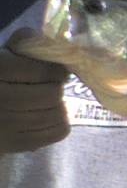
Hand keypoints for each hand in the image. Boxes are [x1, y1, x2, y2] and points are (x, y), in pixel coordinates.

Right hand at [0, 29, 69, 153]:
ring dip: (60, 106)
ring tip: (52, 102)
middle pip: (51, 94)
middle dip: (58, 88)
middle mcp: (0, 99)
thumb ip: (24, 44)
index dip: (58, 71)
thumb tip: (53, 43)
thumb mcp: (2, 55)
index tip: (61, 71)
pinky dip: (60, 123)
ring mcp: (6, 125)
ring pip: (56, 114)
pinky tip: (50, 116)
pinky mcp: (14, 144)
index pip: (41, 71)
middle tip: (54, 87)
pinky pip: (56, 132)